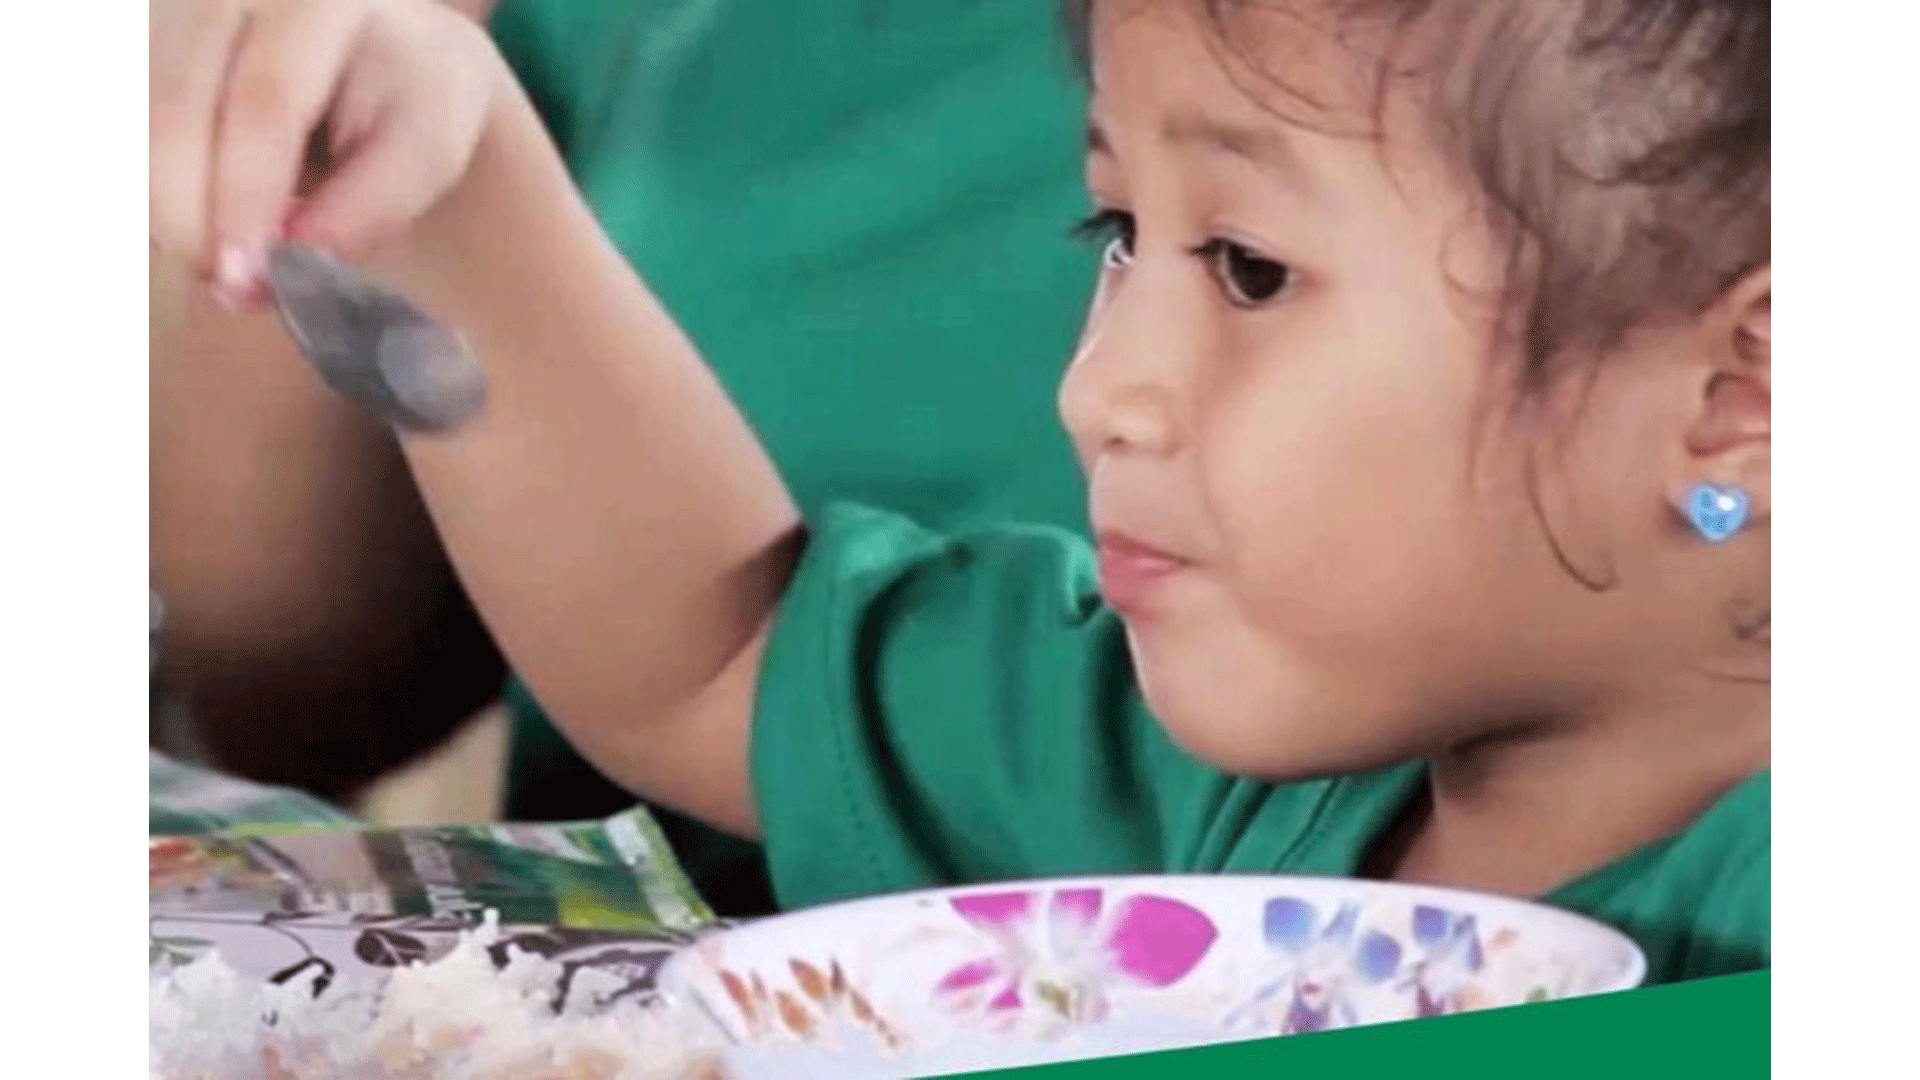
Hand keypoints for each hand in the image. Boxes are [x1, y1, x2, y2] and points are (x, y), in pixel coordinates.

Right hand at [150, 0, 509, 304]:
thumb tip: (287, 261)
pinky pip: (126, 131)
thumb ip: (366, 207)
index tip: (242, 275)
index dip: (245, 195)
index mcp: (319, 1)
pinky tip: (205, 224)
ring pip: (137, 123)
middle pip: (178, 109)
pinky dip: (158, 192)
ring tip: (227, 263)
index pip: (266, 102)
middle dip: (192, 216)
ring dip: (169, 211)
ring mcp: (176, 11)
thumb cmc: (411, 98)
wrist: (386, 46)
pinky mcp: (146, 43)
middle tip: (230, 288)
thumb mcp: (424, 150)